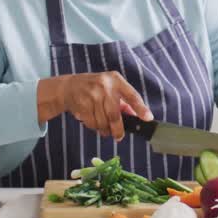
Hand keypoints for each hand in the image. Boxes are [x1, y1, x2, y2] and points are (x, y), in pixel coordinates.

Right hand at [37, 72, 152, 138]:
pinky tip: (93, 122)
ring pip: (102, 122)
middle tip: (119, 137)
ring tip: (104, 129)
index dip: (141, 108)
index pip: (132, 95)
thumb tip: (136, 116)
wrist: (69, 86)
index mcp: (116, 80)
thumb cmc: (95, 88)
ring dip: (104, 130)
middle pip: (114, 115)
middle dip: (118, 130)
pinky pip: (92, 123)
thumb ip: (124, 102)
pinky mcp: (82, 104)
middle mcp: (104, 86)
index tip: (148, 118)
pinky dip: (94, 127)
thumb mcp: (111, 88)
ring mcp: (92, 95)